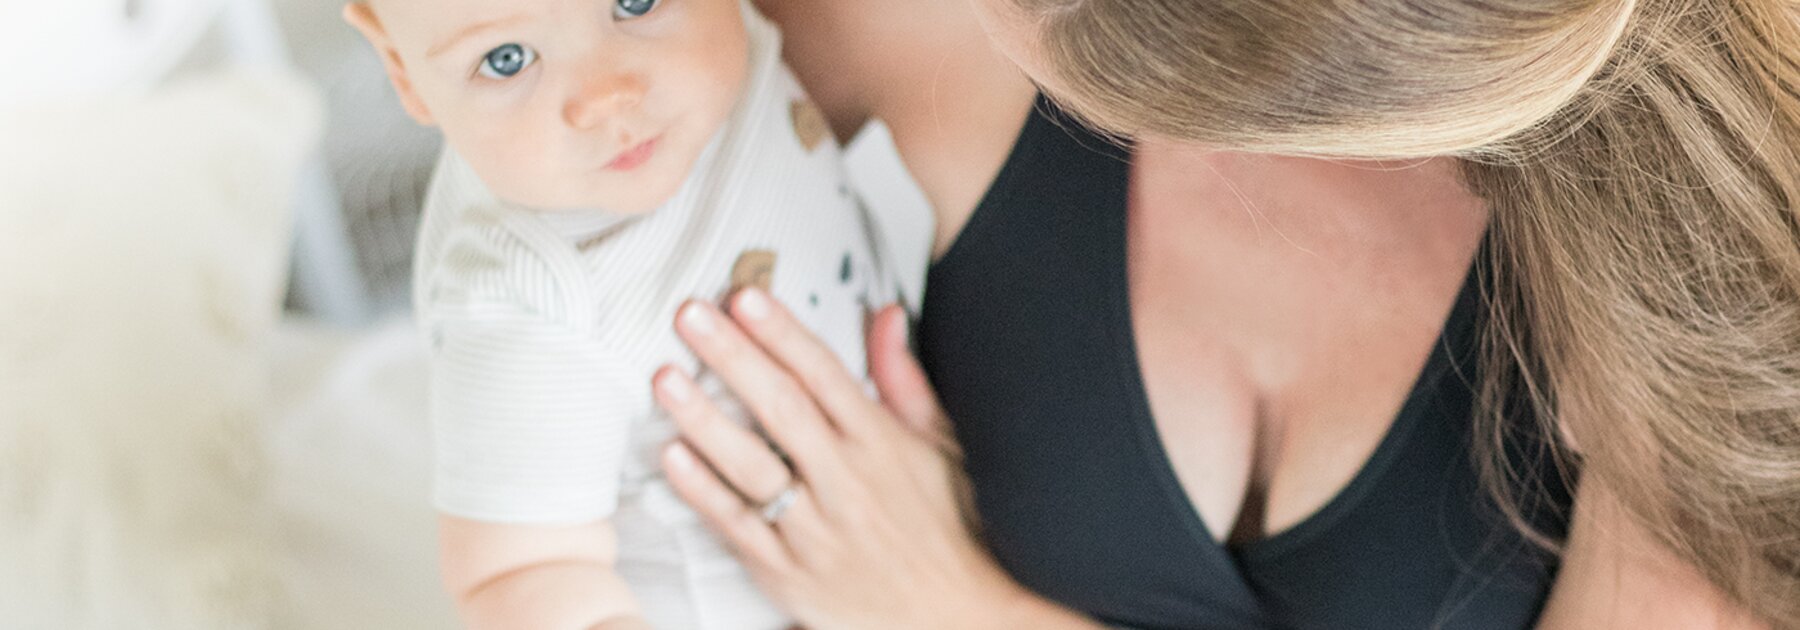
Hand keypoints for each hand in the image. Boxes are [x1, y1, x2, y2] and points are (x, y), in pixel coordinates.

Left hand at [651, 289, 1026, 629]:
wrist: (958, 616)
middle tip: (691, 315)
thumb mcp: (942, 446)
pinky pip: (740, 527)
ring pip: (753, 467)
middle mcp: (847, 483)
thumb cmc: (948, 525)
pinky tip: (672, 456)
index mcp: (883, 445)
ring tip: (666, 378)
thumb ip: (904, 379)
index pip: (825, 375)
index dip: (783, 333)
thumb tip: (883, 314)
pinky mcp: (790, 574)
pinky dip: (704, 492)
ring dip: (705, 420)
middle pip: (782, 409)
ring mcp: (816, 531)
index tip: (746, 297)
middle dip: (733, 356)